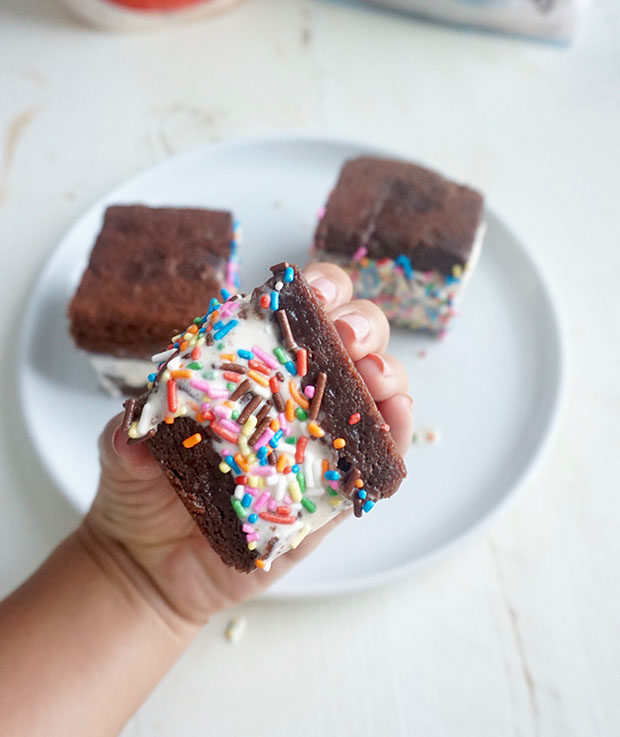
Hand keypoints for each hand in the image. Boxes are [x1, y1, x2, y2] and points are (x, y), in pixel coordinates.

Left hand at [83, 263, 412, 630]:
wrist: (150, 568)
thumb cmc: (143, 493)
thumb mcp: (125, 450)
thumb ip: (130, 433)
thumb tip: (137, 428)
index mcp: (249, 374)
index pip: (294, 320)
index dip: (315, 296)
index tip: (311, 294)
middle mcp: (292, 402)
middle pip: (347, 346)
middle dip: (361, 326)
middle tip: (346, 337)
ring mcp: (316, 446)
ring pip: (371, 397)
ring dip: (387, 377)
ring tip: (376, 379)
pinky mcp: (329, 497)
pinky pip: (372, 464)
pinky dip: (392, 440)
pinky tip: (394, 422)